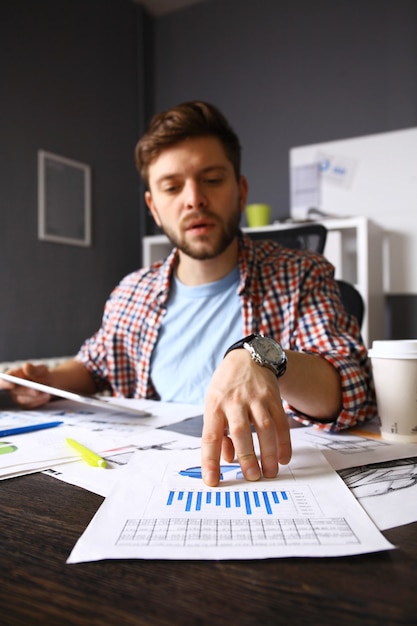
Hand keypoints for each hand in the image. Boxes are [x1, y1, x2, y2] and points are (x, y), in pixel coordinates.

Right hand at [0, 362, 51, 407]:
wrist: (50, 383)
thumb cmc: (41, 375)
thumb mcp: (41, 369)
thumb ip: (34, 369)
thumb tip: (26, 366)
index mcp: (13, 376)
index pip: (5, 380)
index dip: (6, 383)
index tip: (12, 384)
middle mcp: (12, 389)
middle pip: (16, 391)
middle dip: (27, 391)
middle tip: (37, 391)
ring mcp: (18, 398)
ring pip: (23, 400)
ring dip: (35, 397)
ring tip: (47, 394)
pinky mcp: (25, 405)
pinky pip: (31, 406)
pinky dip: (39, 401)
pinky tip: (47, 397)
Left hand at [201, 349, 291, 486]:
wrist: (247, 358)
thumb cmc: (226, 388)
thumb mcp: (214, 405)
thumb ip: (219, 433)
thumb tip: (227, 460)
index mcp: (214, 406)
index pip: (209, 437)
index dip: (210, 460)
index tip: (211, 481)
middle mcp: (234, 401)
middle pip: (240, 431)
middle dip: (246, 457)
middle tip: (252, 478)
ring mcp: (255, 398)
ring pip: (264, 427)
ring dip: (268, 452)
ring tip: (270, 473)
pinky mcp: (273, 398)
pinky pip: (281, 422)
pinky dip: (284, 442)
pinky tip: (284, 458)